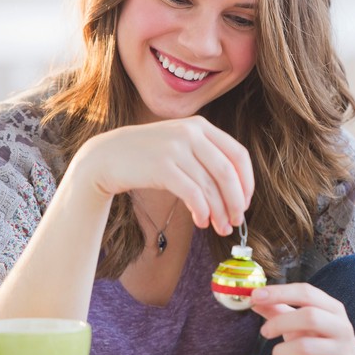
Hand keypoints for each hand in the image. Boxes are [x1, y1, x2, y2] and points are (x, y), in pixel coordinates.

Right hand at [71, 116, 253, 234]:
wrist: (108, 155)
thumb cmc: (150, 156)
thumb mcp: (182, 144)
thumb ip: (207, 158)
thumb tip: (237, 193)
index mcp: (202, 126)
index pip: (238, 155)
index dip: (247, 182)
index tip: (246, 202)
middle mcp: (192, 133)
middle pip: (228, 173)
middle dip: (236, 201)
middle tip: (236, 221)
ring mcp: (176, 148)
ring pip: (210, 186)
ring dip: (219, 212)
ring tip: (220, 227)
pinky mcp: (162, 166)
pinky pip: (192, 193)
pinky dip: (202, 211)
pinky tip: (202, 221)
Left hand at [250, 284, 354, 354]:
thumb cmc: (322, 341)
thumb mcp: (303, 324)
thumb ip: (280, 310)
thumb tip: (255, 299)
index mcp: (332, 308)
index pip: (306, 292)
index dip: (279, 292)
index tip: (255, 295)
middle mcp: (341, 326)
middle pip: (309, 316)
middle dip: (280, 322)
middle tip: (264, 331)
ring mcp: (341, 350)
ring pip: (306, 345)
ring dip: (283, 350)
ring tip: (277, 354)